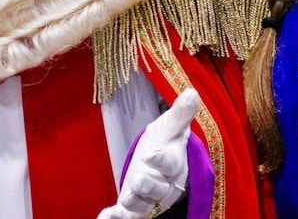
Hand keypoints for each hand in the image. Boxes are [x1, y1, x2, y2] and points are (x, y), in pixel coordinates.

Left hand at [97, 89, 201, 218]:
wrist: (161, 163)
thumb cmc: (167, 143)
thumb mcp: (171, 127)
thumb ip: (180, 113)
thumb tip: (192, 91)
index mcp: (173, 163)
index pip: (169, 163)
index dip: (161, 160)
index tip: (150, 155)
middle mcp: (164, 184)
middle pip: (158, 188)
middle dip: (147, 185)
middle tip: (138, 180)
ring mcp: (149, 197)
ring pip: (143, 204)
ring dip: (134, 203)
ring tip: (124, 203)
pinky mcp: (135, 207)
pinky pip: (127, 216)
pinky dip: (115, 218)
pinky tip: (105, 218)